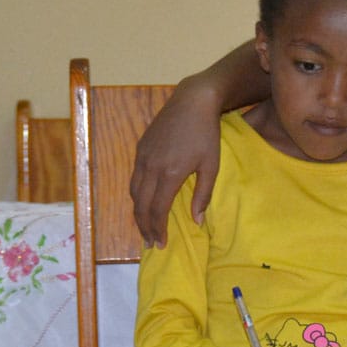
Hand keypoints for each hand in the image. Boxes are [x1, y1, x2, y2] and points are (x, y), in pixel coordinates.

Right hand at [130, 76, 222, 247]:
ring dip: (138, 213)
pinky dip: (137, 195)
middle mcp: (150, 167)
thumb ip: (203, 195)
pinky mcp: (140, 148)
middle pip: (141, 205)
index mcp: (170, 174)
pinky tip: (145, 202)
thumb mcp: (212, 165)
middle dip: (144, 227)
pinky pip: (134, 178)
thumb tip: (196, 222)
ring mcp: (142, 157)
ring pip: (134, 192)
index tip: (161, 244)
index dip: (157, 229)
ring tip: (146, 227)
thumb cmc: (207, 134)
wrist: (192, 101)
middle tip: (151, 242)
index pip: (157, 210)